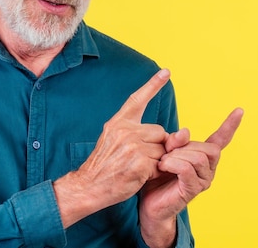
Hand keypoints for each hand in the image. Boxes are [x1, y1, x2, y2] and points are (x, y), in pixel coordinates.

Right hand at [53, 69, 171, 227]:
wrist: (88, 186)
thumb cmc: (104, 165)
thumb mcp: (114, 140)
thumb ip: (138, 134)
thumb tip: (169, 134)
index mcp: (119, 122)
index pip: (137, 99)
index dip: (153, 85)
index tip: (166, 71)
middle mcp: (126, 130)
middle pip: (160, 132)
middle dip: (157, 146)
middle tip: (138, 159)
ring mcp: (133, 146)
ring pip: (162, 149)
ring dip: (156, 161)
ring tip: (137, 169)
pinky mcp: (139, 163)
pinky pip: (161, 164)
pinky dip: (155, 173)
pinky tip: (139, 176)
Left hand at [139, 108, 243, 243]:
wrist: (149, 204)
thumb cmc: (157, 176)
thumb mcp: (164, 151)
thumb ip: (175, 141)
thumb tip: (185, 131)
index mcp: (203, 157)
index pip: (221, 139)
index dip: (230, 125)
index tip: (240, 110)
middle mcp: (208, 169)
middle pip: (209, 148)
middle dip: (186, 146)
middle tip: (167, 153)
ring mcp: (203, 181)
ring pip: (199, 158)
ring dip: (177, 155)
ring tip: (163, 161)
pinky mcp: (192, 190)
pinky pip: (187, 169)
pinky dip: (173, 164)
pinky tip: (162, 166)